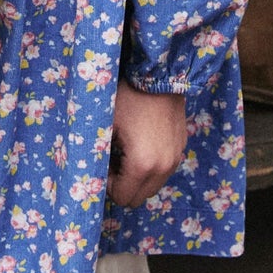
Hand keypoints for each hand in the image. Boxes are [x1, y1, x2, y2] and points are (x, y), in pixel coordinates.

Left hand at [108, 82, 187, 208]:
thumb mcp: (106, 124)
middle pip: (139, 198)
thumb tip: (91, 171)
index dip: (109, 186)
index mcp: (142, 164)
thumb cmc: (128, 97)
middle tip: (114, 161)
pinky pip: (164, 171)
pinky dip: (151, 167)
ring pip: (153, 186)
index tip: (104, 165)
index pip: (123, 197)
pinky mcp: (181, 148)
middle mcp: (163, 167)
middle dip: (124, 185)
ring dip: (138, 178)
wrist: (160, 75)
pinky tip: (142, 144)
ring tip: (127, 152)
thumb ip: (97, 153)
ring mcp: (175, 159)